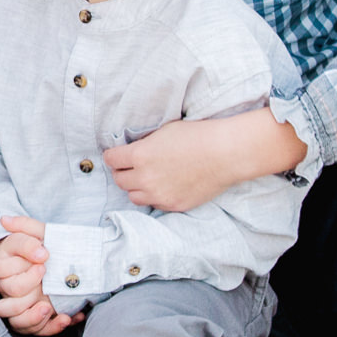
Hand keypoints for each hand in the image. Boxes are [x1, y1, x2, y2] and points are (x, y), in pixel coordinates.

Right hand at [0, 217, 78, 335]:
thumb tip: (4, 220)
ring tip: (48, 308)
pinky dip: (53, 327)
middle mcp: (11, 292)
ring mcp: (25, 308)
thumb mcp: (39, 233)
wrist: (68, 258)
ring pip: (19, 323)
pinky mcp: (40, 319)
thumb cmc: (46, 245)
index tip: (41, 262)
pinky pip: (40, 331)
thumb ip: (24, 226)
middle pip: (8, 304)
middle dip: (25, 291)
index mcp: (5, 271)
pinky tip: (67, 318)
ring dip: (33, 319)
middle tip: (45, 275)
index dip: (15, 272)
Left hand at [106, 107, 303, 212]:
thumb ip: (144, 145)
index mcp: (140, 155)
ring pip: (133, 196)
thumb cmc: (196, 136)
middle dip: (122, 172)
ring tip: (147, 178)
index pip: (111, 160)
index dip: (113, 156)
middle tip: (130, 166)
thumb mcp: (163, 132)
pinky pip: (154, 204)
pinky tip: (164, 186)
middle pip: (119, 180)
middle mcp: (145, 177)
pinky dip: (154, 196)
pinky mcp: (173, 205)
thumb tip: (133, 151)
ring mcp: (159, 194)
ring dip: (136, 187)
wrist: (224, 154)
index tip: (116, 155)